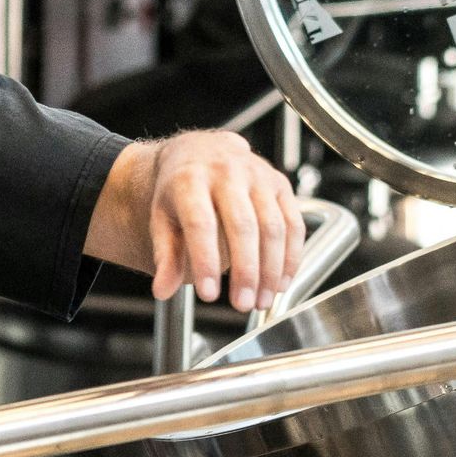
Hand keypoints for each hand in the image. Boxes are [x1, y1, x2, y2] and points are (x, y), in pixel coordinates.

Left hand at [147, 131, 301, 311]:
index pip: (200, 223)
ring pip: (273, 227)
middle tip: (242, 305)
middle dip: (245, 270)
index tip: (208, 295)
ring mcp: (258, 176)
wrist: (200, 152)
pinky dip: (291, 257)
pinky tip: (281, 282)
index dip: (205, 260)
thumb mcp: (162, 218)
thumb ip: (165, 255)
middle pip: (243, 225)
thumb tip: (162, 290)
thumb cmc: (179, 190)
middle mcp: (227, 172)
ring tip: (262, 301)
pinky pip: (294, 223)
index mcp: (190, 179)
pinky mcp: (280, 184)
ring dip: (271, 269)